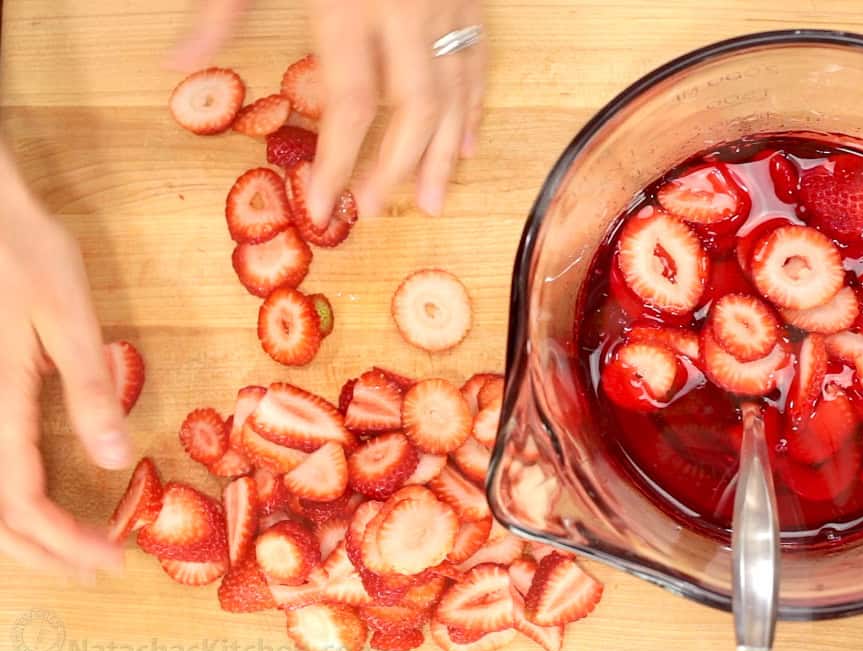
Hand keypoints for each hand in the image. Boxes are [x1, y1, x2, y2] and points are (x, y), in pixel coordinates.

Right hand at [0, 145, 129, 578]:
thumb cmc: (23, 253)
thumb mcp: (68, 318)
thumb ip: (89, 391)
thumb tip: (115, 461)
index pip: (23, 503)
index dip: (66, 543)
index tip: (114, 558)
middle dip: (43, 553)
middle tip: (97, 567)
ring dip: (17, 537)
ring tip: (69, 550)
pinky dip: (3, 503)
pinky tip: (32, 507)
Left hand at [168, 0, 486, 219]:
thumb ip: (223, 9)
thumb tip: (176, 66)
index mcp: (350, 4)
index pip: (352, 102)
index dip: (340, 160)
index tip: (324, 202)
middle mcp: (406, 11)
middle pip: (413, 107)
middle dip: (398, 165)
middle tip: (380, 211)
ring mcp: (445, 3)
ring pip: (457, 90)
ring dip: (444, 151)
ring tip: (432, 200)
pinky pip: (480, 59)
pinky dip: (475, 104)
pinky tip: (467, 143)